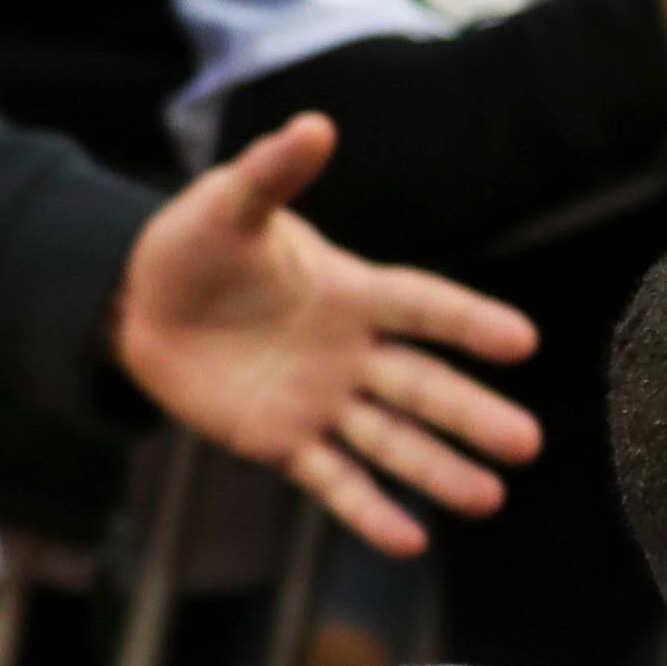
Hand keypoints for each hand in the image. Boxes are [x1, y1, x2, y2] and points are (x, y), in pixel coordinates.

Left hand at [115, 116, 541, 557]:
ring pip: (391, 441)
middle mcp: (350, 351)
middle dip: (471, 415)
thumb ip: (273, 173)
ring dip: (438, 470)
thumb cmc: (195, 244)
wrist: (139, 303)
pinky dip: (368, 510)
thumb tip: (315, 125)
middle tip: (527, 443)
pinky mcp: (282, 443)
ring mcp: (321, 401)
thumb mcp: (229, 204)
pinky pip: (332, 480)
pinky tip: (410, 540)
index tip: (522, 342)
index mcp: (349, 290)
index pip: (421, 307)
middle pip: (422, 387)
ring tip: (490, 499)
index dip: (467, 323)